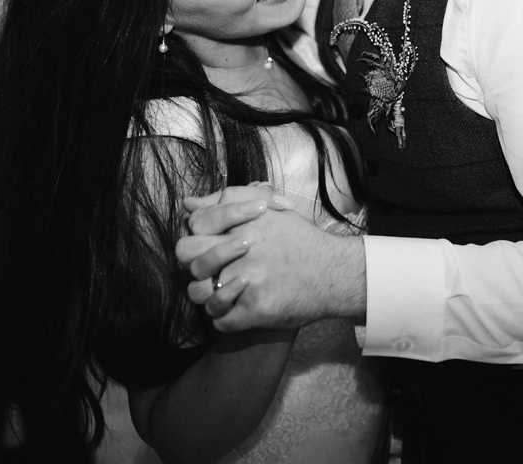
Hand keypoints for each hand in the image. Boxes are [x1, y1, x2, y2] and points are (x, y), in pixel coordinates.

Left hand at [177, 188, 365, 331]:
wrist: (334, 272)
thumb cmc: (300, 239)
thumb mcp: (267, 209)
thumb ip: (228, 201)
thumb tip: (188, 202)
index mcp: (242, 221)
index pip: (195, 224)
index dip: (197, 235)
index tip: (209, 244)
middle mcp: (240, 248)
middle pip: (188, 255)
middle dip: (194, 263)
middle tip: (210, 271)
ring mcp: (247, 279)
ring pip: (198, 293)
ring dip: (207, 296)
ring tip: (223, 294)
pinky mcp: (256, 308)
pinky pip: (220, 320)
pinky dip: (224, 319)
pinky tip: (237, 312)